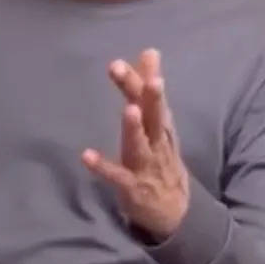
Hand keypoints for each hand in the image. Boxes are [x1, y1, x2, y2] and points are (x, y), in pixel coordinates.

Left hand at [82, 49, 189, 240]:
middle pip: (151, 115)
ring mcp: (146, 165)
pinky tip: (86, 155)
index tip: (146, 53)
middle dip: (144, 94)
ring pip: (140, 144)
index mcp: (159, 126)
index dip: (144, 77)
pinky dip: (103, 166)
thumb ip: (149, 88)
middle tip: (135, 73)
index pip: (152, 98)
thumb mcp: (158, 123)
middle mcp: (156, 142)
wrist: (178, 211)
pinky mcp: (133, 187)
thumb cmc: (161, 157)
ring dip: (134, 127)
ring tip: (128, 109)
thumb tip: (150, 51)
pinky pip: (117, 176)